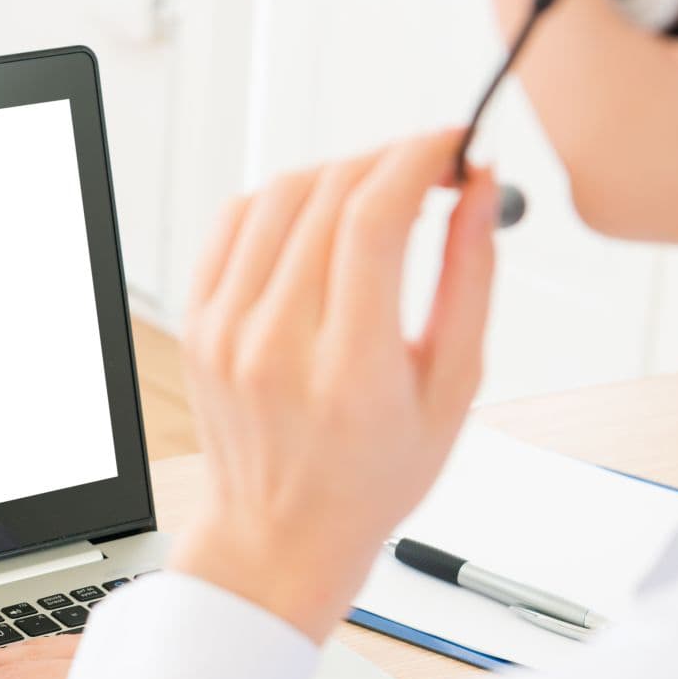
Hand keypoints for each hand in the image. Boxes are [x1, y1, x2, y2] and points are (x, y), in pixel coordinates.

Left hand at [175, 132, 499, 640]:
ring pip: (279, 196)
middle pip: (327, 196)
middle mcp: (275, 346)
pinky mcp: (198, 322)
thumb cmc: (373, 476)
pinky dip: (284, 200)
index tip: (453, 145)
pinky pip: (235, 222)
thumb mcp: (452, 391)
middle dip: (389, 159)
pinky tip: (320, 218)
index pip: (373, 221)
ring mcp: (224, 332)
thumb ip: (470, 281)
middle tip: (431, 165)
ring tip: (381, 192)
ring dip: (339, 172)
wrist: (279, 533)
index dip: (417, 159)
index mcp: (348, 372)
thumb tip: (479, 188)